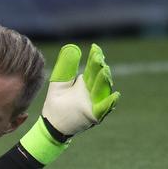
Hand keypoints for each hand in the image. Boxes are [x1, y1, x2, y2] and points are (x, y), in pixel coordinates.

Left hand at [19, 43, 120, 164]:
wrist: (52, 121)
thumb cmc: (56, 101)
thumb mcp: (60, 81)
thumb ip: (67, 66)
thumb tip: (73, 47)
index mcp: (85, 83)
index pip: (92, 69)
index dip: (94, 59)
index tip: (95, 48)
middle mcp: (92, 92)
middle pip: (98, 78)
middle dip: (100, 68)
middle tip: (99, 58)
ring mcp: (94, 103)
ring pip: (102, 91)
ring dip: (105, 81)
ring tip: (105, 71)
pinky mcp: (93, 115)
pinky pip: (103, 109)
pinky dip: (109, 103)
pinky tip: (115, 95)